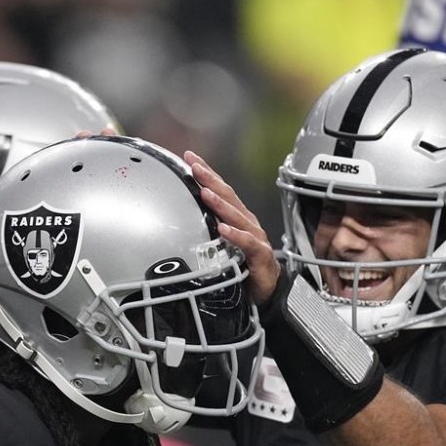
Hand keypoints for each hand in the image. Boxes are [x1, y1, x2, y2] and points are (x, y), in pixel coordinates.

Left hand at [184, 151, 280, 303]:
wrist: (267, 288)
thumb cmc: (242, 263)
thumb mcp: (220, 244)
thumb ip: (205, 230)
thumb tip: (178, 219)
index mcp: (236, 217)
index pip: (220, 189)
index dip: (207, 172)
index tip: (190, 157)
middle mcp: (246, 222)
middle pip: (228, 196)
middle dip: (210, 179)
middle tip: (194, 166)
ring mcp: (254, 236)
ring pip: (236, 216)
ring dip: (220, 204)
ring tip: (205, 193)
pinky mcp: (260, 254)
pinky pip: (247, 243)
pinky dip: (235, 236)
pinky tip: (223, 229)